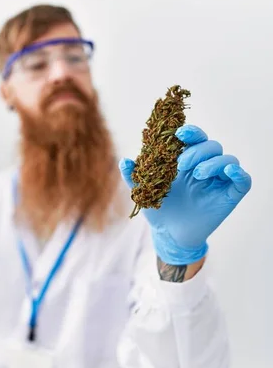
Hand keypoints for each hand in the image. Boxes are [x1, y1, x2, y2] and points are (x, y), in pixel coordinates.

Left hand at [119, 125, 251, 264]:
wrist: (168, 234)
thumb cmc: (158, 208)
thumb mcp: (142, 191)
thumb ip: (133, 176)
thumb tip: (124, 161)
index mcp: (187, 160)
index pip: (195, 139)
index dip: (190, 133)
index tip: (179, 135)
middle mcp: (205, 166)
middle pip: (211, 146)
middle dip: (197, 151)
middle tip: (181, 164)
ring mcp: (219, 181)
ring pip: (227, 159)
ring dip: (213, 162)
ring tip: (196, 174)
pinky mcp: (230, 196)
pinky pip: (243, 180)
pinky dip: (239, 172)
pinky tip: (228, 171)